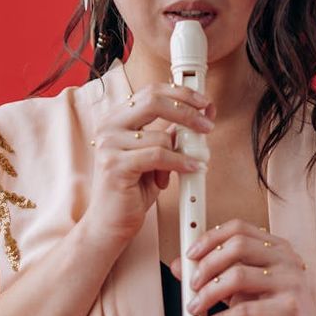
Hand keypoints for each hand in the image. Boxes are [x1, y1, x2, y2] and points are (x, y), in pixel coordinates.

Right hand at [83, 81, 216, 243]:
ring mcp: (108, 145)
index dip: (181, 93)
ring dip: (184, 152)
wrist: (110, 223)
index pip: (151, 91)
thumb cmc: (132, 190)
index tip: (204, 103)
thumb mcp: (156, 157)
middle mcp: (108, 127)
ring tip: (189, 165)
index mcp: (116, 119)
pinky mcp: (114, 165)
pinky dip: (180, 162)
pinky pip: (158, 156)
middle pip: (154, 100)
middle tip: (207, 124)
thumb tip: (197, 117)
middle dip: (188, 110)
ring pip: (161, 135)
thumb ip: (170, 135)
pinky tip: (192, 168)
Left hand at [169, 219, 315, 315]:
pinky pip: (245, 310)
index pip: (239, 228)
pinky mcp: (289, 309)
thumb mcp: (243, 292)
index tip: (190, 255)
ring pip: (237, 276)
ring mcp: (291, 283)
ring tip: (195, 307)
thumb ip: (216, 276)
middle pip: (237, 246)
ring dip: (208, 293)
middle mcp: (286, 260)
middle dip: (206, 265)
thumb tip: (180, 266)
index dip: (210, 238)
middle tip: (191, 284)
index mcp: (277, 248)